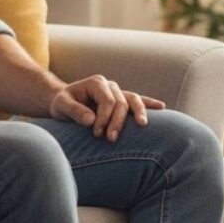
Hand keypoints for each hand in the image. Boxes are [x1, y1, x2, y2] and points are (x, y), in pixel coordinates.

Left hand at [49, 75, 165, 141]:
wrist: (64, 102)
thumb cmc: (62, 103)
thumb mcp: (61, 106)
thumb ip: (75, 111)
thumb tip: (91, 120)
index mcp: (96, 83)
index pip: (107, 100)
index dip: (104, 117)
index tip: (97, 133)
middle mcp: (110, 85)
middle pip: (121, 102)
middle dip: (118, 121)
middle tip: (110, 139)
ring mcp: (118, 92)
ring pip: (133, 99)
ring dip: (139, 112)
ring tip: (143, 125)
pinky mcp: (122, 100)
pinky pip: (137, 101)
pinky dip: (149, 104)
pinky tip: (161, 107)